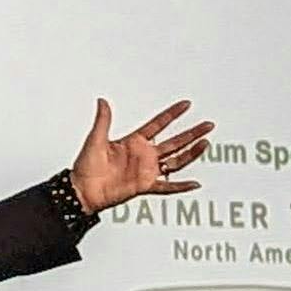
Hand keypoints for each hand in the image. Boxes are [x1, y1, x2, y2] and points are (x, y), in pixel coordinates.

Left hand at [72, 98, 213, 211]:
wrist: (82, 190)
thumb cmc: (86, 167)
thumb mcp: (95, 139)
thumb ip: (103, 120)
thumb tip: (102, 101)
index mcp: (133, 142)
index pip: (158, 124)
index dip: (172, 114)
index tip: (186, 105)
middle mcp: (144, 155)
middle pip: (174, 142)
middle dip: (192, 133)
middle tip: (207, 125)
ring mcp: (146, 171)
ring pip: (176, 161)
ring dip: (191, 153)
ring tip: (205, 144)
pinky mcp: (144, 186)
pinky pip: (166, 186)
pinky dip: (180, 186)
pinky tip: (194, 183)